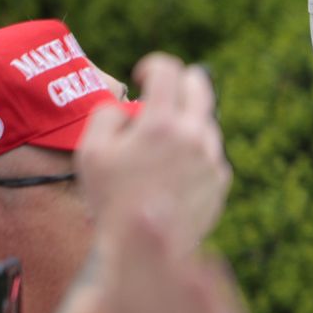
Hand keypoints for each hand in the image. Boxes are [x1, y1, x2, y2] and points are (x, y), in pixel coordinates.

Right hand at [75, 54, 230, 254]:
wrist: (144, 247)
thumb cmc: (111, 199)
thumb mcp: (90, 152)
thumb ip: (107, 115)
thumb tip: (128, 108)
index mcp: (162, 124)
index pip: (167, 70)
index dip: (152, 65)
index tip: (143, 74)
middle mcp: (195, 135)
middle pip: (200, 86)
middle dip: (182, 81)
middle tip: (167, 90)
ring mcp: (212, 158)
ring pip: (205, 123)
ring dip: (186, 122)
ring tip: (162, 144)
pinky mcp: (221, 180)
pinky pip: (209, 155)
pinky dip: (195, 153)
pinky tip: (173, 172)